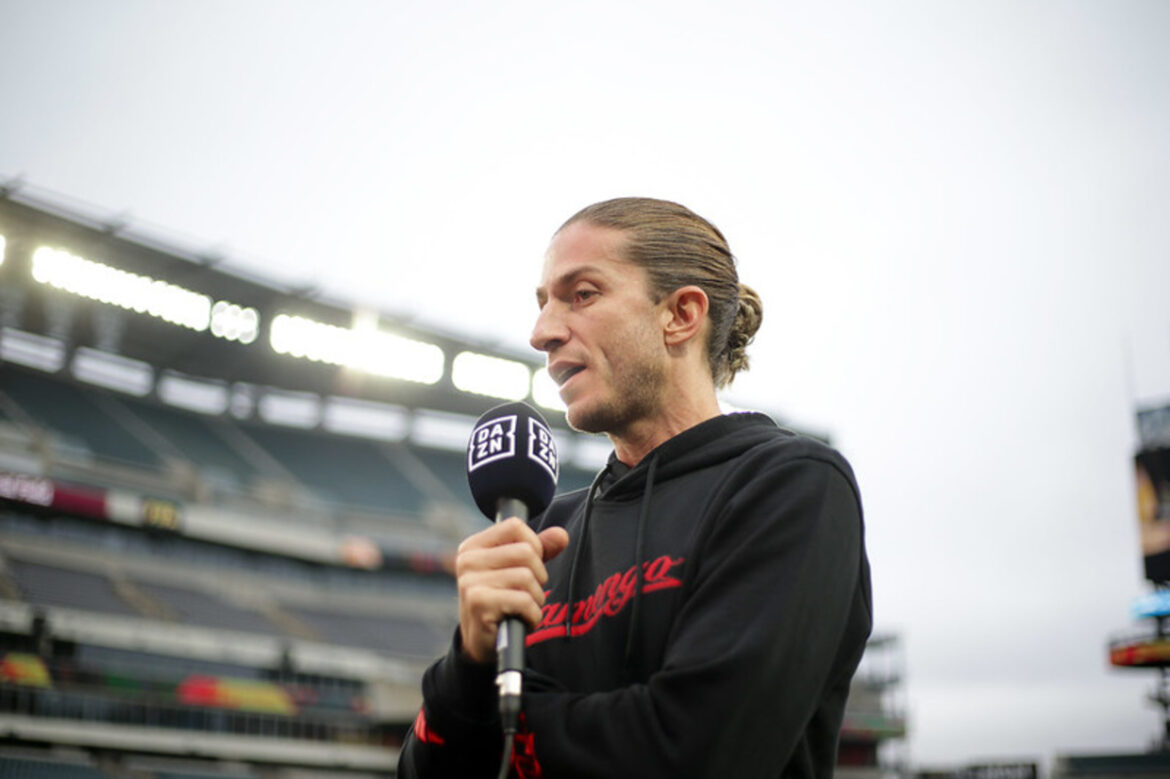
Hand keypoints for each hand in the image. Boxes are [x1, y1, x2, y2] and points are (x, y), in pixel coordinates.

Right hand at [456, 517, 569, 663]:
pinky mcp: (478, 602)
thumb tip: (561, 535)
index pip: (515, 527)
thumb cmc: (501, 602)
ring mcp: (470, 581)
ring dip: (536, 599)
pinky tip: (523, 621)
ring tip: (524, 609)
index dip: (534, 545)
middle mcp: (468, 560)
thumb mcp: (517, 571)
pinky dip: (533, 615)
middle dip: (538, 576)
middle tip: (527, 593)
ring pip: (527, 577)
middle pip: (526, 552)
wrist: (480, 643)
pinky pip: (524, 600)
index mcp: (474, 546)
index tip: (529, 566)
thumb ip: (539, 550)